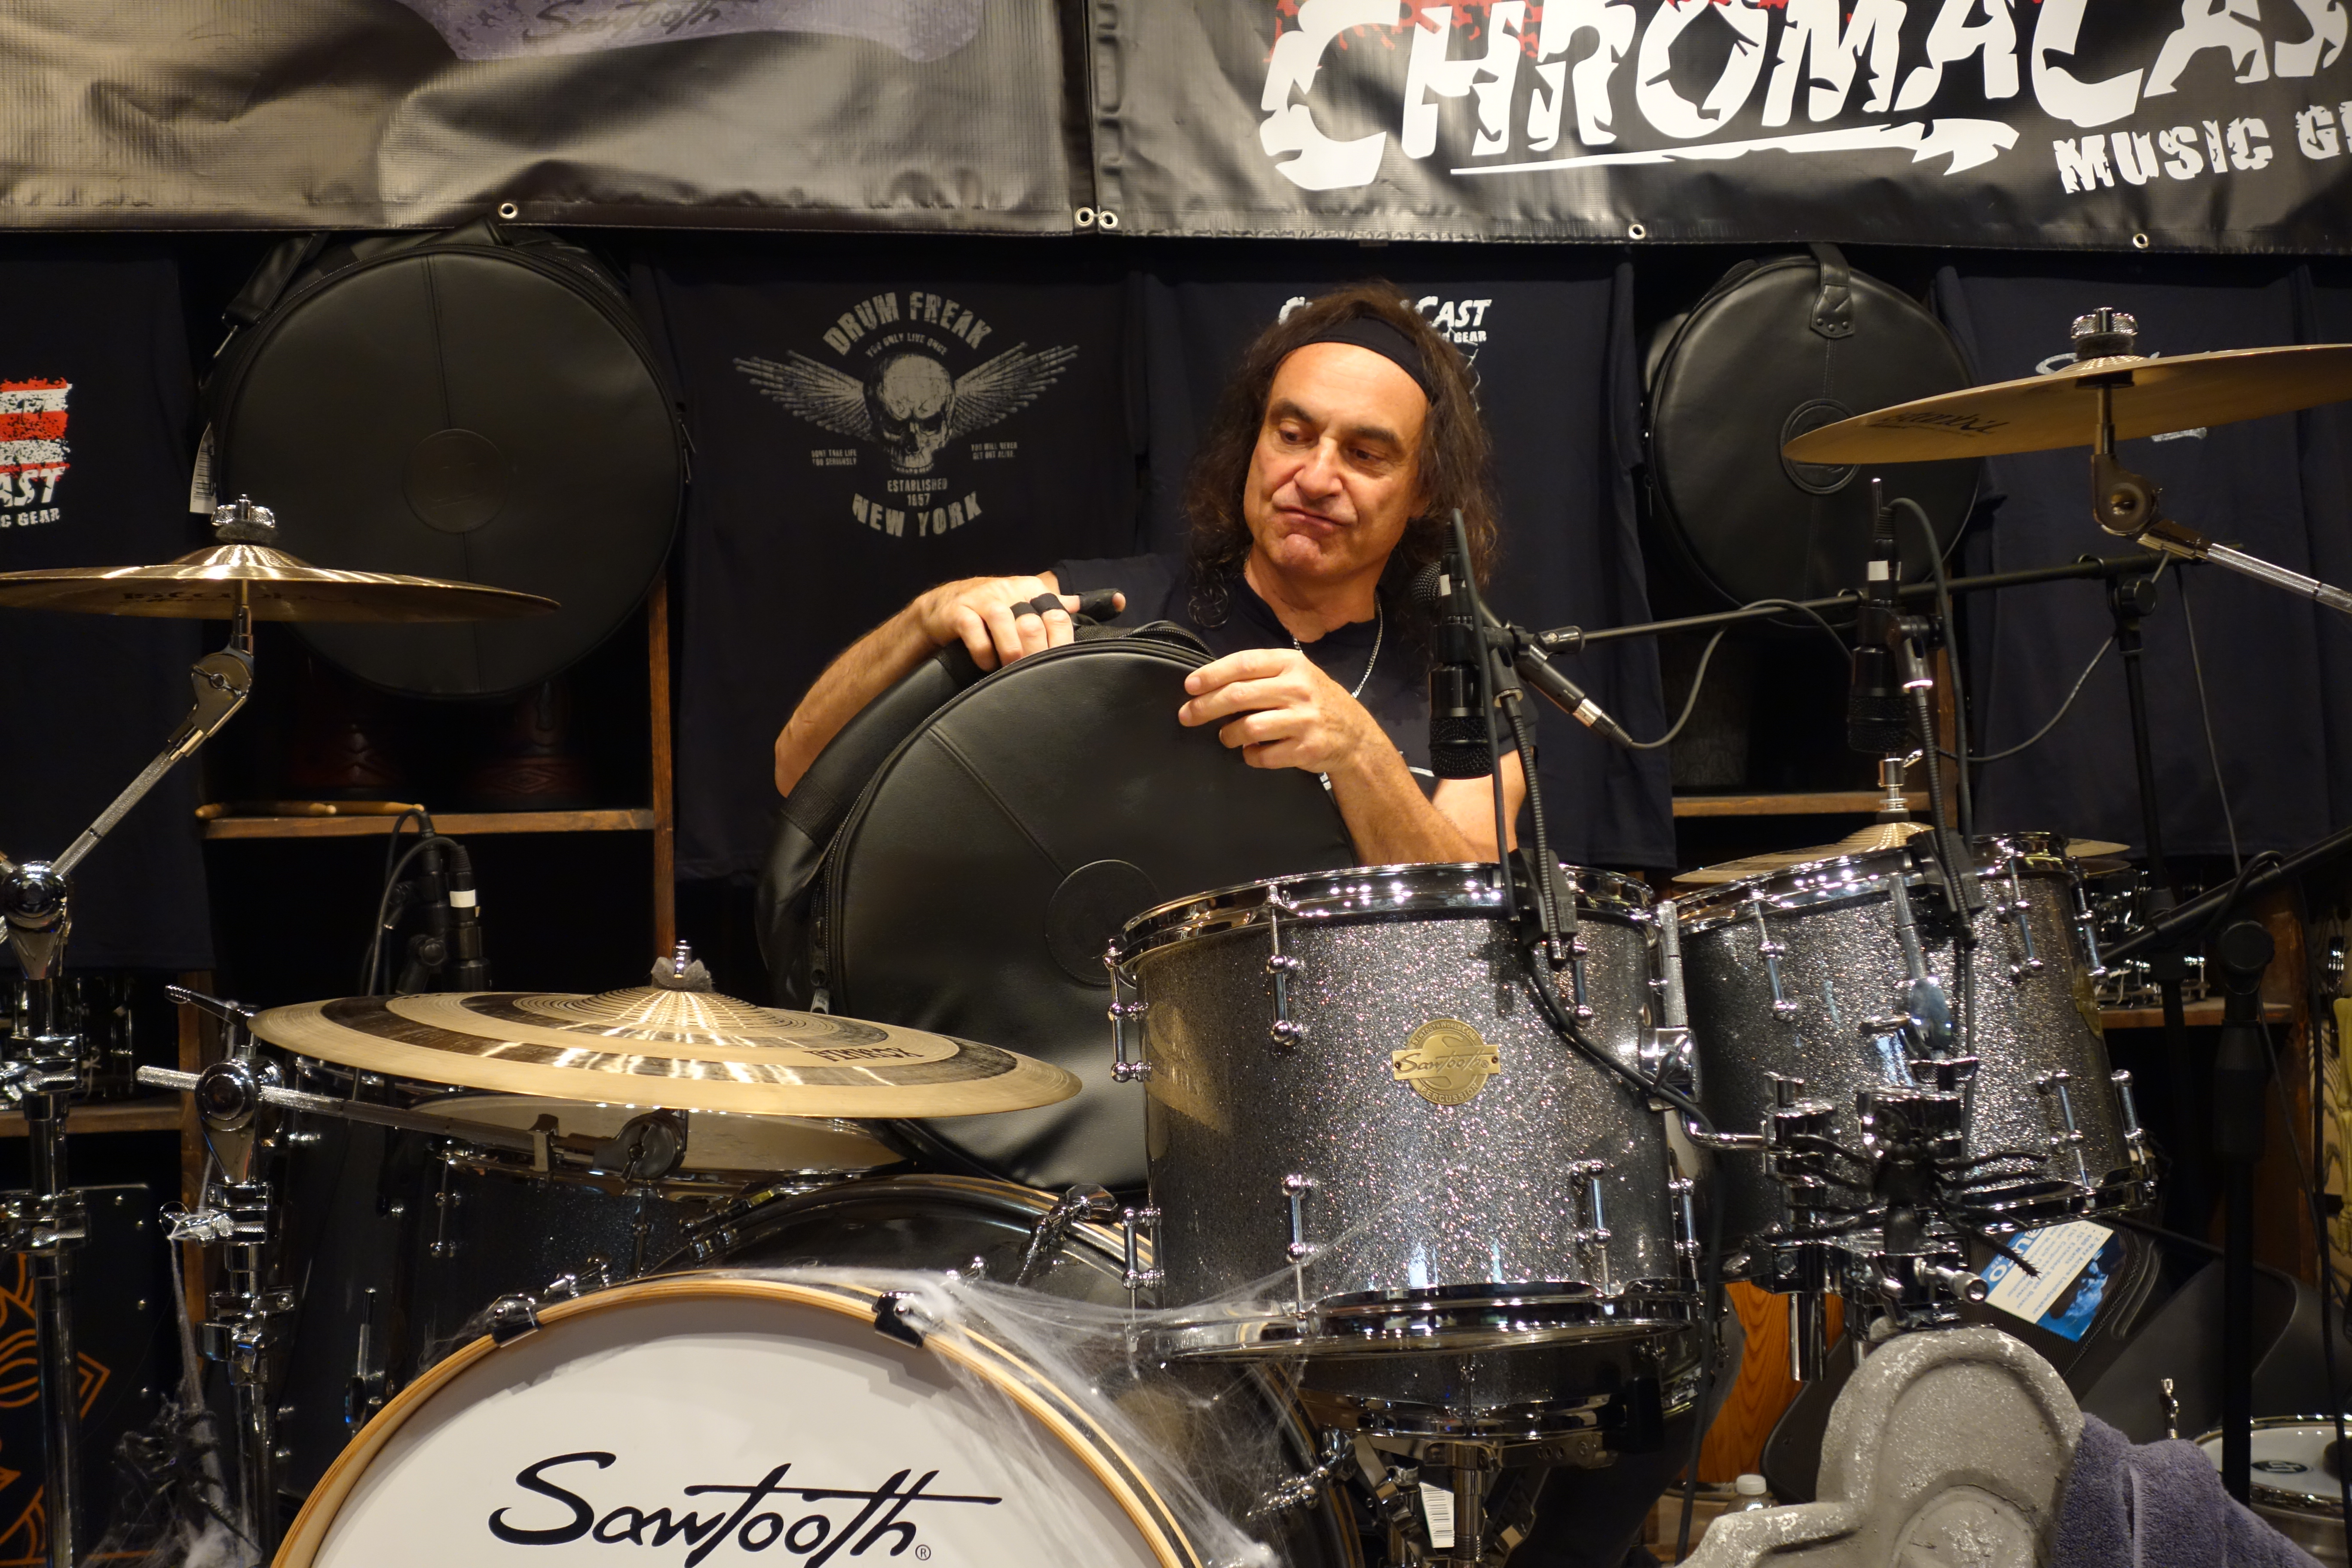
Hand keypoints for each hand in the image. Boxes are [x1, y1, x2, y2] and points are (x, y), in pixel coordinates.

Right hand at [908, 574, 1121, 671]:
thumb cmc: (992, 610)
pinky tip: (986, 664)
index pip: (1055, 611)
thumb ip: (1063, 606)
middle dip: (1037, 650)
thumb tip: (1115, 601)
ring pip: (1003, 622)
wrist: (943, 608)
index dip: (1062, 638)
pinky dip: (982, 650)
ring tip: (1011, 668)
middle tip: (1037, 672)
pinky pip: (973, 630)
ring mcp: (981, 600)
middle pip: (1032, 620)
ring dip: (1010, 651)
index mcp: (1029, 589)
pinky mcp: (958, 613)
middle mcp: (1007, 592)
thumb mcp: (1028, 603)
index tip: (1064, 662)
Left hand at [1178, 647, 1385, 776]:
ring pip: (1247, 727)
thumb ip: (1261, 675)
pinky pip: (1263, 755)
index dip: (1212, 675)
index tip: (1190, 686)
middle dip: (1206, 707)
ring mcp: (1303, 719)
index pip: (1243, 664)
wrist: (1354, 736)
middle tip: (1187, 716)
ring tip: (1226, 737)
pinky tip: (1252, 752)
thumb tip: (1209, 684)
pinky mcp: (1306, 748)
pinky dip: (1251, 756)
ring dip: (1228, 735)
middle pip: (1238, 695)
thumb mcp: (1295, 676)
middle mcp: (1298, 688)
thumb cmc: (1315, 702)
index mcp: (1291, 664)